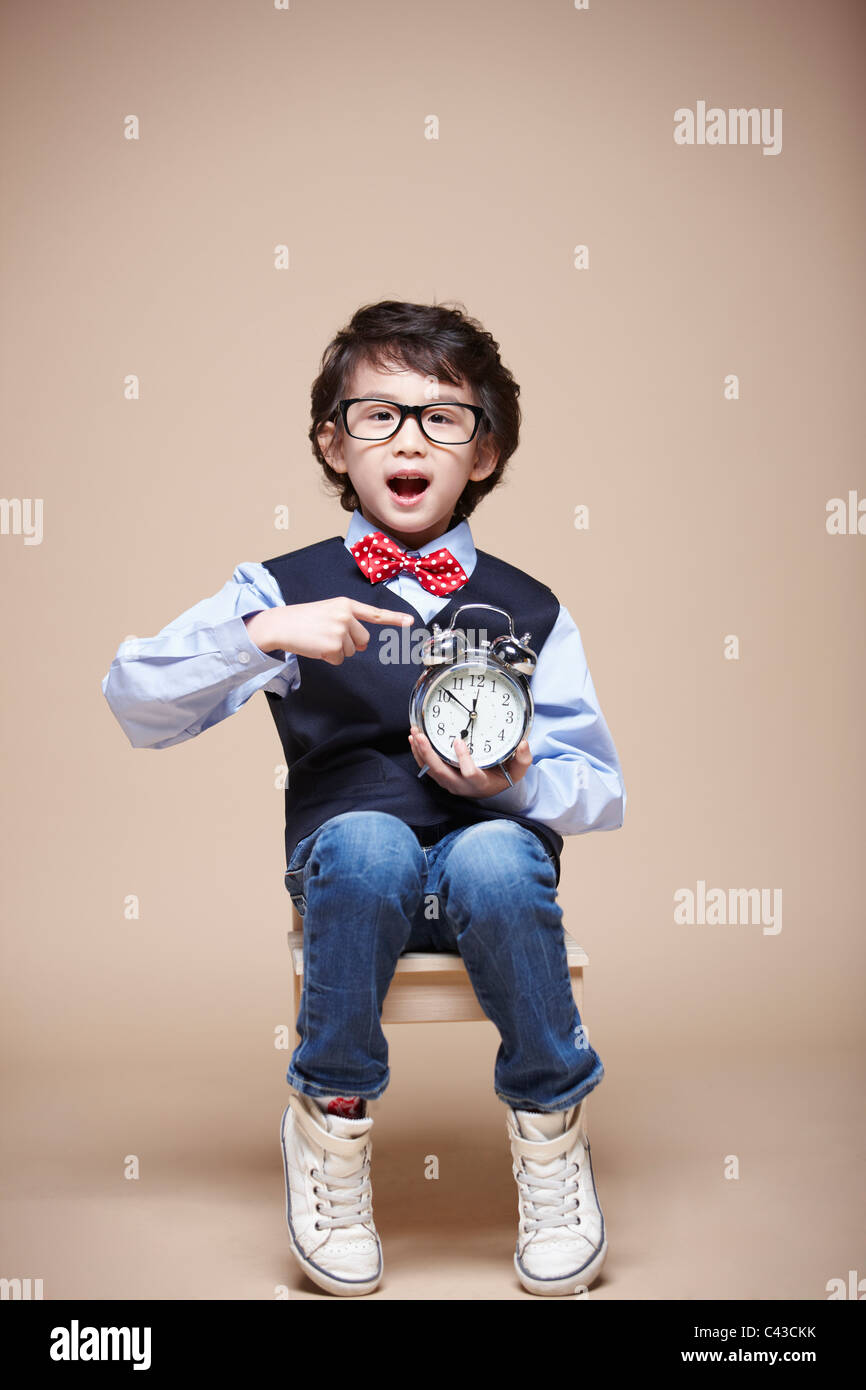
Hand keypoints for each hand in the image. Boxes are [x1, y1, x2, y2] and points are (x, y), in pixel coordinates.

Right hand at [244, 598, 411, 662]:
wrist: (281, 624)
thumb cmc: (303, 619)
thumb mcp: (328, 611)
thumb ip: (348, 621)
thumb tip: (361, 645)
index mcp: (346, 604)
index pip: (374, 613)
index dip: (394, 619)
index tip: (410, 622)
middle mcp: (346, 616)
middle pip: (363, 640)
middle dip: (350, 643)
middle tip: (328, 636)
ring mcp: (340, 631)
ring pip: (351, 651)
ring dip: (337, 650)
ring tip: (319, 639)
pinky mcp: (333, 646)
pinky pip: (340, 660)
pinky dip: (329, 658)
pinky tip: (316, 647)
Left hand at [408, 725, 531, 798]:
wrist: (491, 791)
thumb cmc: (504, 777)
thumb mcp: (518, 770)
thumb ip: (523, 758)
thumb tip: (523, 744)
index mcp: (480, 783)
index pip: (470, 774)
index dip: (463, 759)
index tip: (458, 741)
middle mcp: (461, 786)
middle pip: (441, 773)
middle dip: (429, 754)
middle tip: (421, 736)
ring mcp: (449, 783)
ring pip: (430, 770)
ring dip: (420, 752)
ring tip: (414, 734)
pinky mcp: (442, 779)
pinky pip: (426, 768)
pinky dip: (418, 754)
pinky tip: (413, 740)